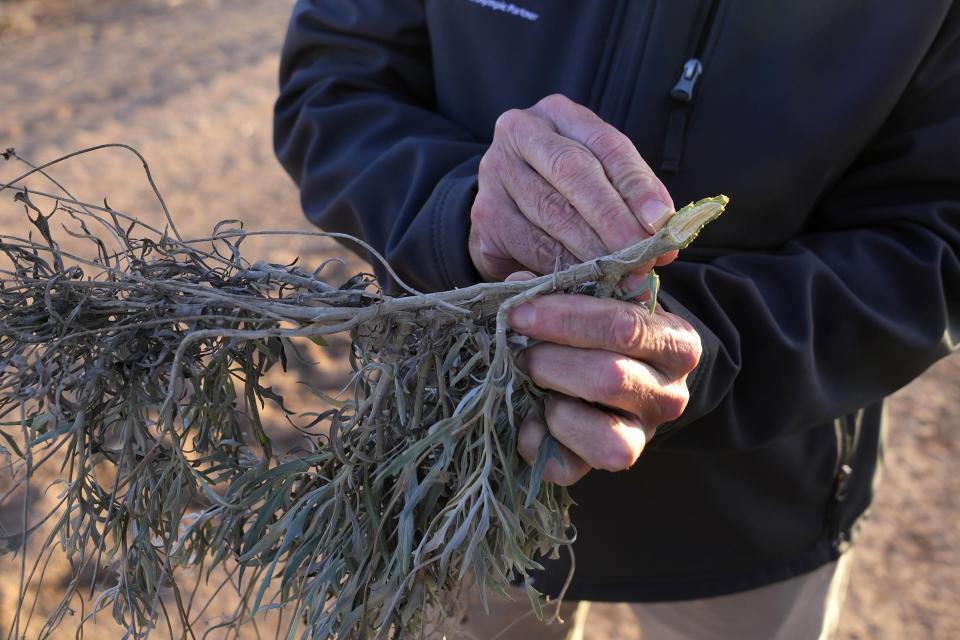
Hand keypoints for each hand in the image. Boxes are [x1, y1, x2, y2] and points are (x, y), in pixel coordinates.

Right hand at [469, 94, 676, 289]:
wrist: (506, 208)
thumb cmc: (564, 190)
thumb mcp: (599, 177)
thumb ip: (629, 197)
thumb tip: (664, 233)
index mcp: (558, 113)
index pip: (605, 143)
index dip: (636, 184)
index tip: (661, 222)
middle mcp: (520, 133)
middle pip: (573, 172)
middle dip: (613, 219)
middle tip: (643, 255)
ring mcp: (495, 173)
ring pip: (551, 211)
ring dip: (593, 249)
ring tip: (623, 275)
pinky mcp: (484, 216)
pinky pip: (529, 244)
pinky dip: (563, 267)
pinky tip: (587, 282)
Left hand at [508, 287, 701, 485]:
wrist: (618, 373)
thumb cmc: (602, 330)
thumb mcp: (596, 299)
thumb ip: (564, 286)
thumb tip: (518, 286)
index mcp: (676, 344)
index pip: (624, 326)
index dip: (564, 319)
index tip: (520, 312)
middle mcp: (670, 395)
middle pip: (608, 378)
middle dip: (550, 361)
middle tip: (522, 350)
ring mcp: (643, 437)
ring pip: (602, 437)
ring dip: (553, 404)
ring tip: (534, 383)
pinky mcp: (608, 465)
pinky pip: (568, 466)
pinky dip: (536, 440)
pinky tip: (531, 416)